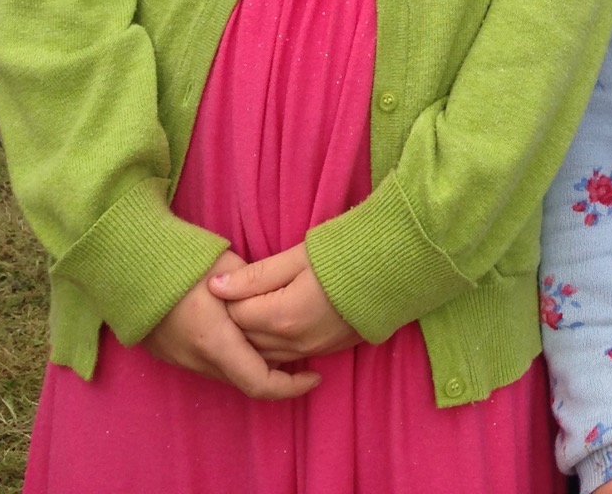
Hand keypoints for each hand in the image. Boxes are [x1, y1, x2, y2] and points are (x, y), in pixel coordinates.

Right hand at [144, 249, 322, 398]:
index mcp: (213, 341)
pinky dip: (228, 355)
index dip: (292, 387)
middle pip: (244, 378)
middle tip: (303, 353)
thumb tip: (275, 305)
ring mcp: (176, 358)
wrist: (123, 259)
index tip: (316, 375)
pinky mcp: (165, 351)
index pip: (259, 382)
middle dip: (275, 371)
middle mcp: (194, 358)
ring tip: (274, 339)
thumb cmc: (179, 257)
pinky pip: (205, 362)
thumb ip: (255, 290)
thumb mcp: (228, 267)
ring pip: (225, 371)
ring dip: (250, 362)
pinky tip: (240, 334)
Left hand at [210, 241, 361, 364]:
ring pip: (263, 353)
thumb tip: (214, 286)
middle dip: (236, 318)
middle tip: (238, 290)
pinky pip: (286, 357)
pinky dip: (272, 345)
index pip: (235, 315)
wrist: (396, 267)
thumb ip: (255, 275)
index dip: (228, 296)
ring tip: (254, 306)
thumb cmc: (347, 253)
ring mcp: (312, 350)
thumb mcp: (298, 257)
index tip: (232, 277)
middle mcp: (294, 342)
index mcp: (283, 316)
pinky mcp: (326, 351)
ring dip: (253, 334)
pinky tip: (273, 324)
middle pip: (245, 339)